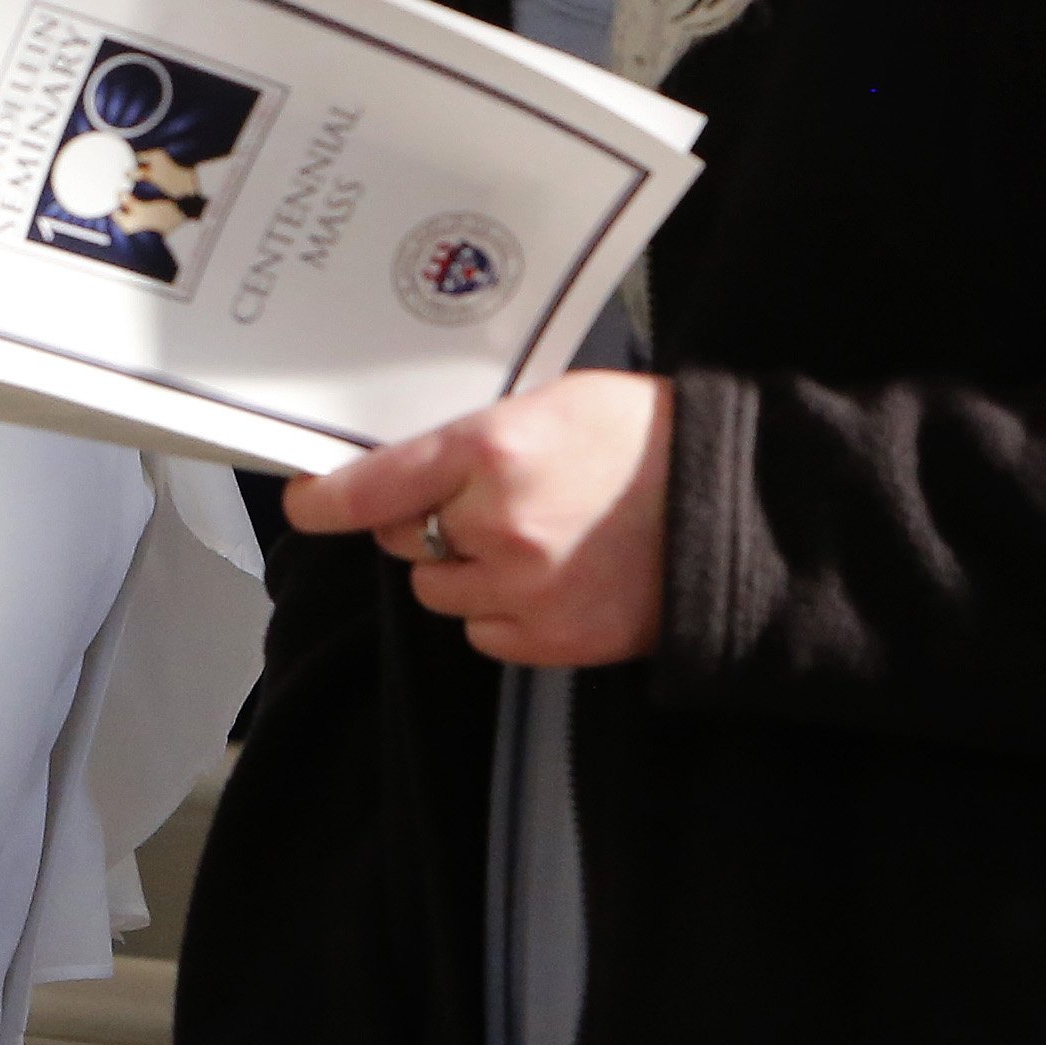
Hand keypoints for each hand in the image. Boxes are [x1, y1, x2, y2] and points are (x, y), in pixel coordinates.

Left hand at [285, 369, 671, 667]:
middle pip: (402, 538)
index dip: (327, 499)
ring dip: (460, 570)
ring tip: (527, 540)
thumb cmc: (646, 440)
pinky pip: (484, 634)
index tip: (304, 503)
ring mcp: (526, 589)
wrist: (741, 509)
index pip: (374, 485)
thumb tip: (405, 464)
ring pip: (438, 590)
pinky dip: (499, 613)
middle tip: (478, 503)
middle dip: (423, 522)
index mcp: (493, 452)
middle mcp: (499, 525)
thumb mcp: (552, 403)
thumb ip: (473, 438)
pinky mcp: (556, 641)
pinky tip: (547, 580)